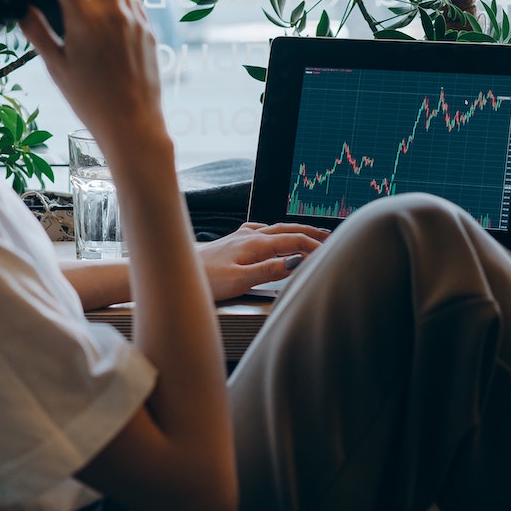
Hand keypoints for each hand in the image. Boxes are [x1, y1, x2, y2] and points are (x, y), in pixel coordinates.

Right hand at [21, 0, 163, 151]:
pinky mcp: (150, 30)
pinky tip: (109, 22)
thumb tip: (23, 7)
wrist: (134, 125)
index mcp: (83, 18)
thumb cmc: (89, 100)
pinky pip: (134, 3)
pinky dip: (119, 1)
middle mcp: (113, 11)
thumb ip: (37, 31)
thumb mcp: (55, 67)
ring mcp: (136, 19)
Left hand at [197, 222, 329, 299]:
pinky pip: (261, 231)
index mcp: (256, 244)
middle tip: (333, 237)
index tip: (331, 253)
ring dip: (296, 231)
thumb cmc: (206, 279)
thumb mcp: (240, 280)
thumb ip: (269, 271)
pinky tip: (272, 234)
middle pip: (288, 231)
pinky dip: (276, 231)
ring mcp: (242, 236)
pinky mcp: (234, 241)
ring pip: (276, 229)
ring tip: (311, 234)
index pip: (294, 241)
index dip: (315, 246)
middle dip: (311, 233)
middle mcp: (251, 235)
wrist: (177, 271)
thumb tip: (296, 262)